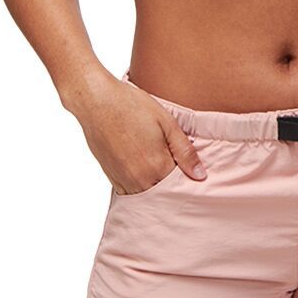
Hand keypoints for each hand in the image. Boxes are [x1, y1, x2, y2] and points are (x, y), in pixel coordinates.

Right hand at [78, 76, 207, 194]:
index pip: (180, 186)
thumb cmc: (132, 106)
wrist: (97, 102)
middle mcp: (140, 180)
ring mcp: (123, 181)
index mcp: (157, 167)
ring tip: (157, 166)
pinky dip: (139, 186)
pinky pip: (130, 192)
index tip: (191, 171)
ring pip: (147, 196)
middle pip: (163, 194)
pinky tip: (142, 169)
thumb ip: (185, 152)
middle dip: (172, 187)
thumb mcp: (167, 123)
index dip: (188, 179)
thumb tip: (200, 175)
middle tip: (175, 167)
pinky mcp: (111, 178)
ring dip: (155, 187)